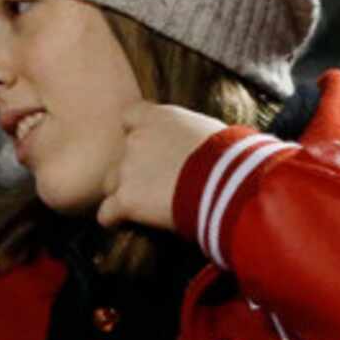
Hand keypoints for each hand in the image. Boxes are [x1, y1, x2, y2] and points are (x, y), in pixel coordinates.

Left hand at [97, 103, 224, 233]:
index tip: (152, 147)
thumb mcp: (213, 132)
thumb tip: (207, 145)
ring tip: (146, 206)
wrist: (228, 180)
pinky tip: (127, 224)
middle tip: (156, 183)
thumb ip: (192, 134)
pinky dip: (115, 219)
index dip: (137, 132)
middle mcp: (136, 140)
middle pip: (120, 154)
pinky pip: (106, 213)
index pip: (130, 116)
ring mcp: (127, 170)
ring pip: (110, 183)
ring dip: (123, 193)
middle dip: (133, 168)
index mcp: (158, 116)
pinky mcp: (125, 200)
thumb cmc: (233, 155)